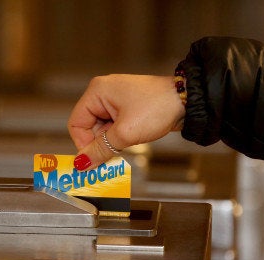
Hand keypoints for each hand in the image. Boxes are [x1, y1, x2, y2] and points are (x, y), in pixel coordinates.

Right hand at [67, 74, 184, 169]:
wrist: (187, 101)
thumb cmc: (158, 107)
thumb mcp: (125, 133)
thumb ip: (100, 150)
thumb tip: (82, 164)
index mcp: (97, 92)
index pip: (76, 123)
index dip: (83, 144)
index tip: (92, 161)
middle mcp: (103, 93)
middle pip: (88, 128)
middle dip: (99, 144)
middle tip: (112, 157)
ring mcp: (116, 101)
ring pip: (102, 130)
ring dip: (111, 142)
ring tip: (127, 143)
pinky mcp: (127, 109)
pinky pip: (114, 128)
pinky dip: (119, 138)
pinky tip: (131, 140)